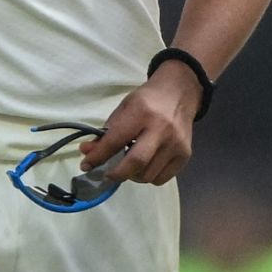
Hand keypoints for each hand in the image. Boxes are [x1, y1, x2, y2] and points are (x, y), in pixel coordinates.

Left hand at [80, 66, 200, 185]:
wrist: (179, 93)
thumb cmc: (147, 101)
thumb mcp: (123, 109)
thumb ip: (106, 132)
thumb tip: (87, 152)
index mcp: (141, 112)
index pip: (115, 141)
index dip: (97, 156)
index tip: (86, 165)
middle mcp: (161, 129)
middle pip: (136, 162)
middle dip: (116, 174)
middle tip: (107, 173)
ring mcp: (176, 143)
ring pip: (148, 175)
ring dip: (132, 175)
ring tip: (129, 164)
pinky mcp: (185, 154)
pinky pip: (161, 178)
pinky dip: (148, 176)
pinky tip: (145, 165)